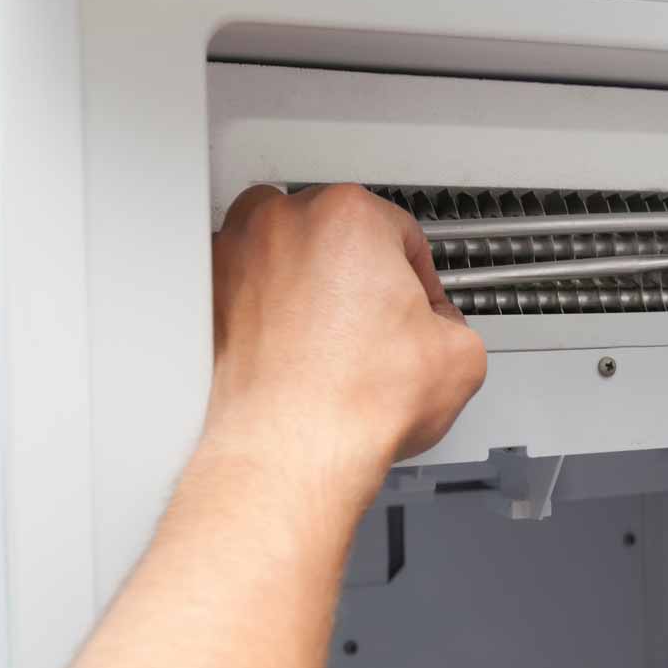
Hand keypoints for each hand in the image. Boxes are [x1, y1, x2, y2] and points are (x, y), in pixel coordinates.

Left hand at [207, 184, 486, 493]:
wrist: (292, 451)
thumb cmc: (355, 403)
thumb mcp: (460, 357)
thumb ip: (454, 323)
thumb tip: (440, 330)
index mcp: (350, 217)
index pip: (401, 231)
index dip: (419, 276)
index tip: (419, 303)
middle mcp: (284, 223)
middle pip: (336, 230)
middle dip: (358, 270)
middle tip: (376, 317)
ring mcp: (236, 255)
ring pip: (284, 248)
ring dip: (308, 276)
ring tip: (332, 327)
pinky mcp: (208, 295)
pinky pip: (244, 283)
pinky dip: (265, 303)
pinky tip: (292, 340)